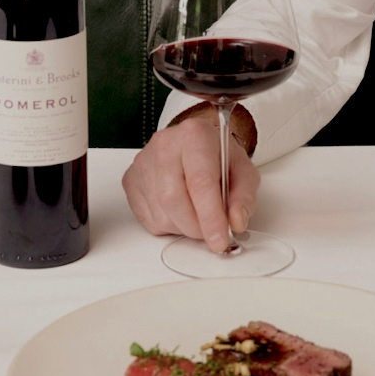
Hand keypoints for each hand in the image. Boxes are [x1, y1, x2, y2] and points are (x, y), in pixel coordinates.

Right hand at [121, 105, 259, 252]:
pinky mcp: (131, 180)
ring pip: (161, 214)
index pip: (200, 182)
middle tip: (211, 233)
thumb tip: (235, 222)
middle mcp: (164, 144)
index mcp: (195, 135)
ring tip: (197, 214)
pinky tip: (180, 210)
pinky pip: (149, 219)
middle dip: (195, 227)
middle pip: (173, 199)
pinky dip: (169, 225)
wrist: (195, 146)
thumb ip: (244, 197)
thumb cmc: (218, 157)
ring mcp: (143, 162)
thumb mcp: (244, 172)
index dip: (210, 217)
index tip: (219, 240)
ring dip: (184, 227)